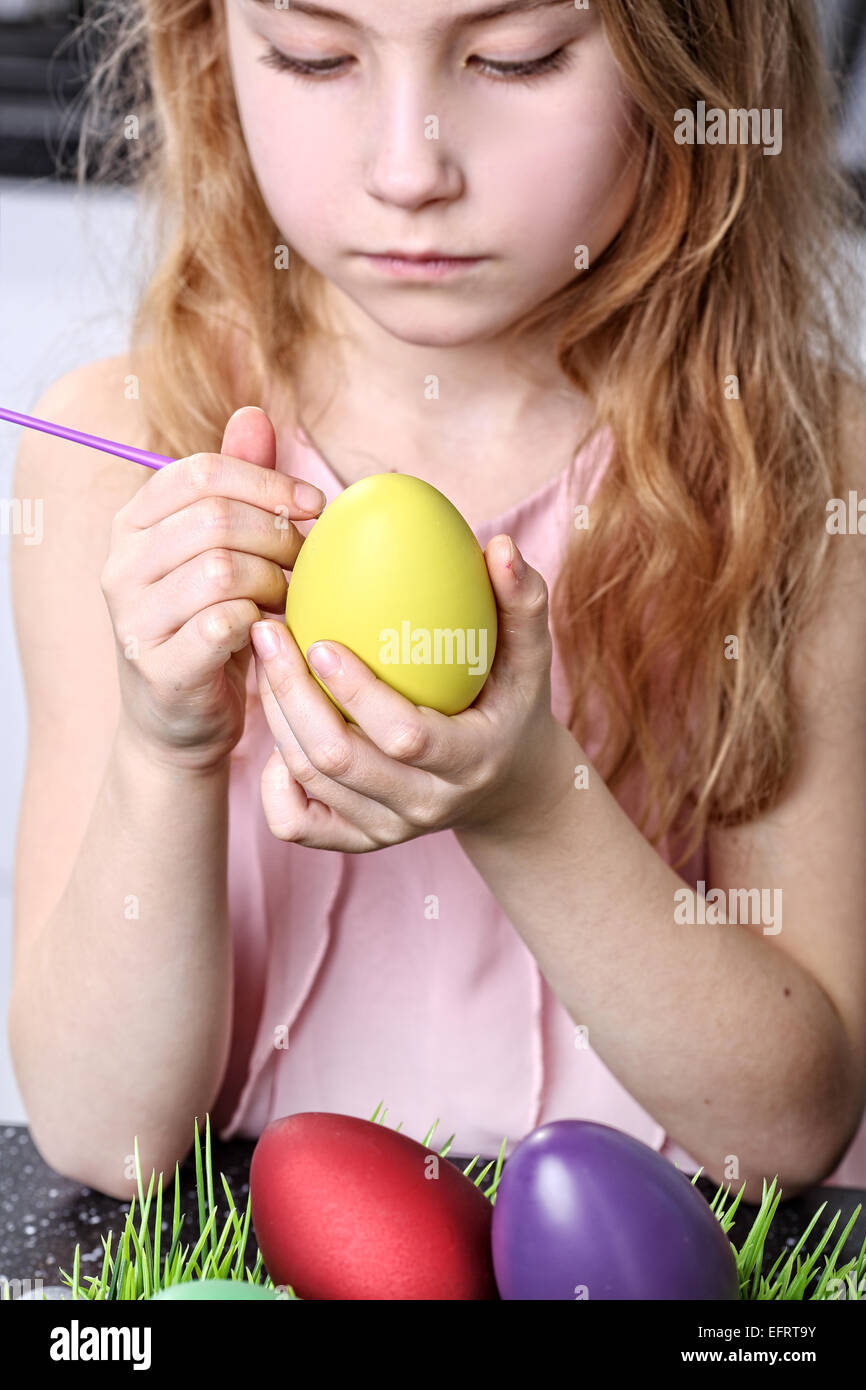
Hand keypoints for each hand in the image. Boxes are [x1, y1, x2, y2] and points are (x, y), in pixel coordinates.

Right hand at [100, 406, 325, 771]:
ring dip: (275, 582)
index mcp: (134, 523)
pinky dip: (262, 623)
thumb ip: (238, 484)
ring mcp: (134, 619)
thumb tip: (256, 412)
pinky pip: (224, 625)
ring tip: (292, 599)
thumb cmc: (211, 624)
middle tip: (308, 563)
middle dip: (278, 536)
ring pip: (222, 570)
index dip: (267, 481)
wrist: (180, 721)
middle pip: (215, 519)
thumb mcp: (221, 549)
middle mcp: (122, 565)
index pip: (199, 472)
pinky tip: (276, 632)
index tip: (315, 506)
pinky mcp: (160, 668)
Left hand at [250, 534, 569, 850]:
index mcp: (470, 762)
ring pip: (312, 782)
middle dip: (293, 696)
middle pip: (341, 761)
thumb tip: (501, 546)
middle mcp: (425, 805)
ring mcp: (388, 831)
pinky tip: (275, 727)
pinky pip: (296, 822)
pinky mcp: (358, 842)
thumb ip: (522, 603)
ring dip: (277, 718)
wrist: (507, 787)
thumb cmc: (511, 704)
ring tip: (264, 657)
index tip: (320, 641)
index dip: (358, 694)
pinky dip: (274, 780)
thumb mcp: (529, 658)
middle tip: (268, 632)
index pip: (406, 737)